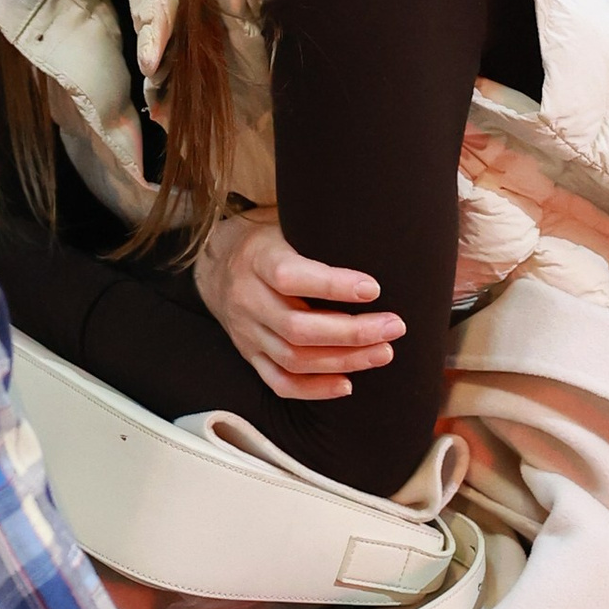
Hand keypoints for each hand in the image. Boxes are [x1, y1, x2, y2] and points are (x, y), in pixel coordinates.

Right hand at [196, 210, 403, 402]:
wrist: (215, 263)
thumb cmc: (268, 238)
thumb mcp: (286, 220)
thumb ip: (320, 230)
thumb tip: (378, 234)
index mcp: (256, 258)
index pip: (290, 277)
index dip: (333, 286)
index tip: (374, 289)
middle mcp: (246, 298)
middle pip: (296, 328)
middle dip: (352, 332)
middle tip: (394, 326)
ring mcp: (246, 331)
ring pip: (293, 359)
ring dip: (343, 361)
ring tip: (384, 352)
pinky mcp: (249, 354)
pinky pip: (279, 382)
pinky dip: (314, 389)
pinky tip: (347, 384)